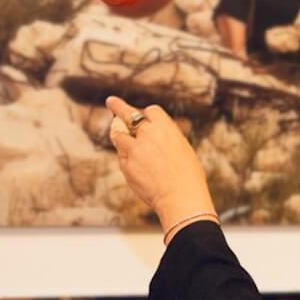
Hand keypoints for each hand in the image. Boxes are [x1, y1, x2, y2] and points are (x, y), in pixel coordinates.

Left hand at [105, 95, 215, 228]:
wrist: (180, 197)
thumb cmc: (188, 176)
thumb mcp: (183, 149)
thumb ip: (166, 140)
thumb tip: (154, 137)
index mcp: (165, 127)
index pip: (151, 111)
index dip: (147, 115)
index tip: (144, 116)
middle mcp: (148, 134)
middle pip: (128, 114)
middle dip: (118, 107)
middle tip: (111, 101)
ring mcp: (135, 149)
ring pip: (119, 135)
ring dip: (118, 134)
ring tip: (115, 131)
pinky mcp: (126, 165)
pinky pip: (123, 157)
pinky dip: (127, 159)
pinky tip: (136, 168)